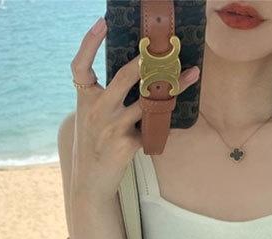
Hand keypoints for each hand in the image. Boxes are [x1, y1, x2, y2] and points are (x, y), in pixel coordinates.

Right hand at [69, 16, 200, 201]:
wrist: (90, 182)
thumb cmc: (94, 144)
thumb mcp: (91, 117)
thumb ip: (106, 96)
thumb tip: (138, 73)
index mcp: (85, 99)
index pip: (80, 66)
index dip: (89, 43)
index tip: (102, 22)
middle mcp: (96, 110)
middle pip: (124, 78)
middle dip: (148, 63)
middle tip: (166, 49)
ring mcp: (111, 128)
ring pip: (148, 102)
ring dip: (173, 88)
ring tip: (191, 75)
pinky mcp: (126, 145)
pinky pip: (153, 126)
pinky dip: (166, 122)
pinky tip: (179, 115)